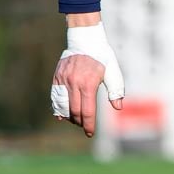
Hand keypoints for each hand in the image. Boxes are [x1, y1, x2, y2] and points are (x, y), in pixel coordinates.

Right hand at [51, 20, 124, 137]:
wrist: (85, 40)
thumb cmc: (103, 57)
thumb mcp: (113, 72)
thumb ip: (115, 90)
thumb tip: (118, 107)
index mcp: (89, 83)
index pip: (87, 110)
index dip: (89, 124)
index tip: (90, 133)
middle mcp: (74, 83)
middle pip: (74, 110)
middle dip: (80, 122)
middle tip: (85, 127)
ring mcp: (63, 80)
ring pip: (63, 105)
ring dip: (69, 116)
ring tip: (76, 121)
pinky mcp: (57, 77)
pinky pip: (55, 96)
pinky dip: (58, 107)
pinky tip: (62, 114)